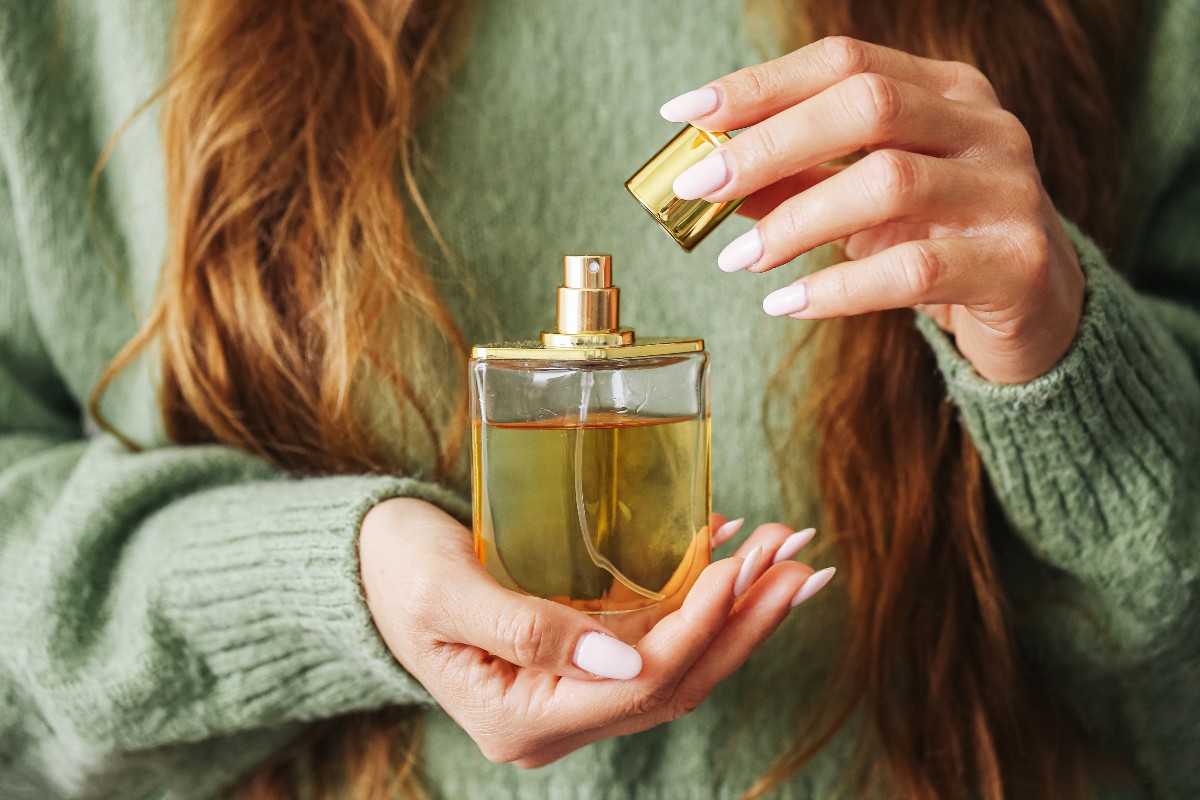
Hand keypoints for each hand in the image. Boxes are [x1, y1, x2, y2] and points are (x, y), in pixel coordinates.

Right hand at [358, 498, 830, 766]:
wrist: (363, 566)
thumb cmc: (392, 570)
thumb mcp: (443, 593)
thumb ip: (526, 628)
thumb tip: (621, 656)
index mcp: (521, 716)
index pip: (638, 683)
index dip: (698, 627)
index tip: (743, 568)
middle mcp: (557, 716)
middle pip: (676, 680)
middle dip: (744, 623)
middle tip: (803, 567)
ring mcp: (572, 688)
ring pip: (677, 660)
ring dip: (737, 610)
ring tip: (792, 558)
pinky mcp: (580, 654)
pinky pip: (655, 634)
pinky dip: (699, 597)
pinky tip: (734, 554)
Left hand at [661, 36, 1084, 383]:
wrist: (1041, 313)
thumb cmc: (942, 243)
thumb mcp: (867, 205)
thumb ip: (799, 182)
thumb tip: (711, 174)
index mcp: (945, 93)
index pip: (844, 61)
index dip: (759, 84)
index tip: (683, 114)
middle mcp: (984, 127)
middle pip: (866, 106)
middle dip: (769, 143)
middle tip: (699, 185)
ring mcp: (1007, 191)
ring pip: (890, 182)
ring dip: (796, 220)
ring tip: (738, 258)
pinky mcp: (1015, 263)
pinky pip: (915, 271)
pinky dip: (839, 288)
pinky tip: (787, 303)